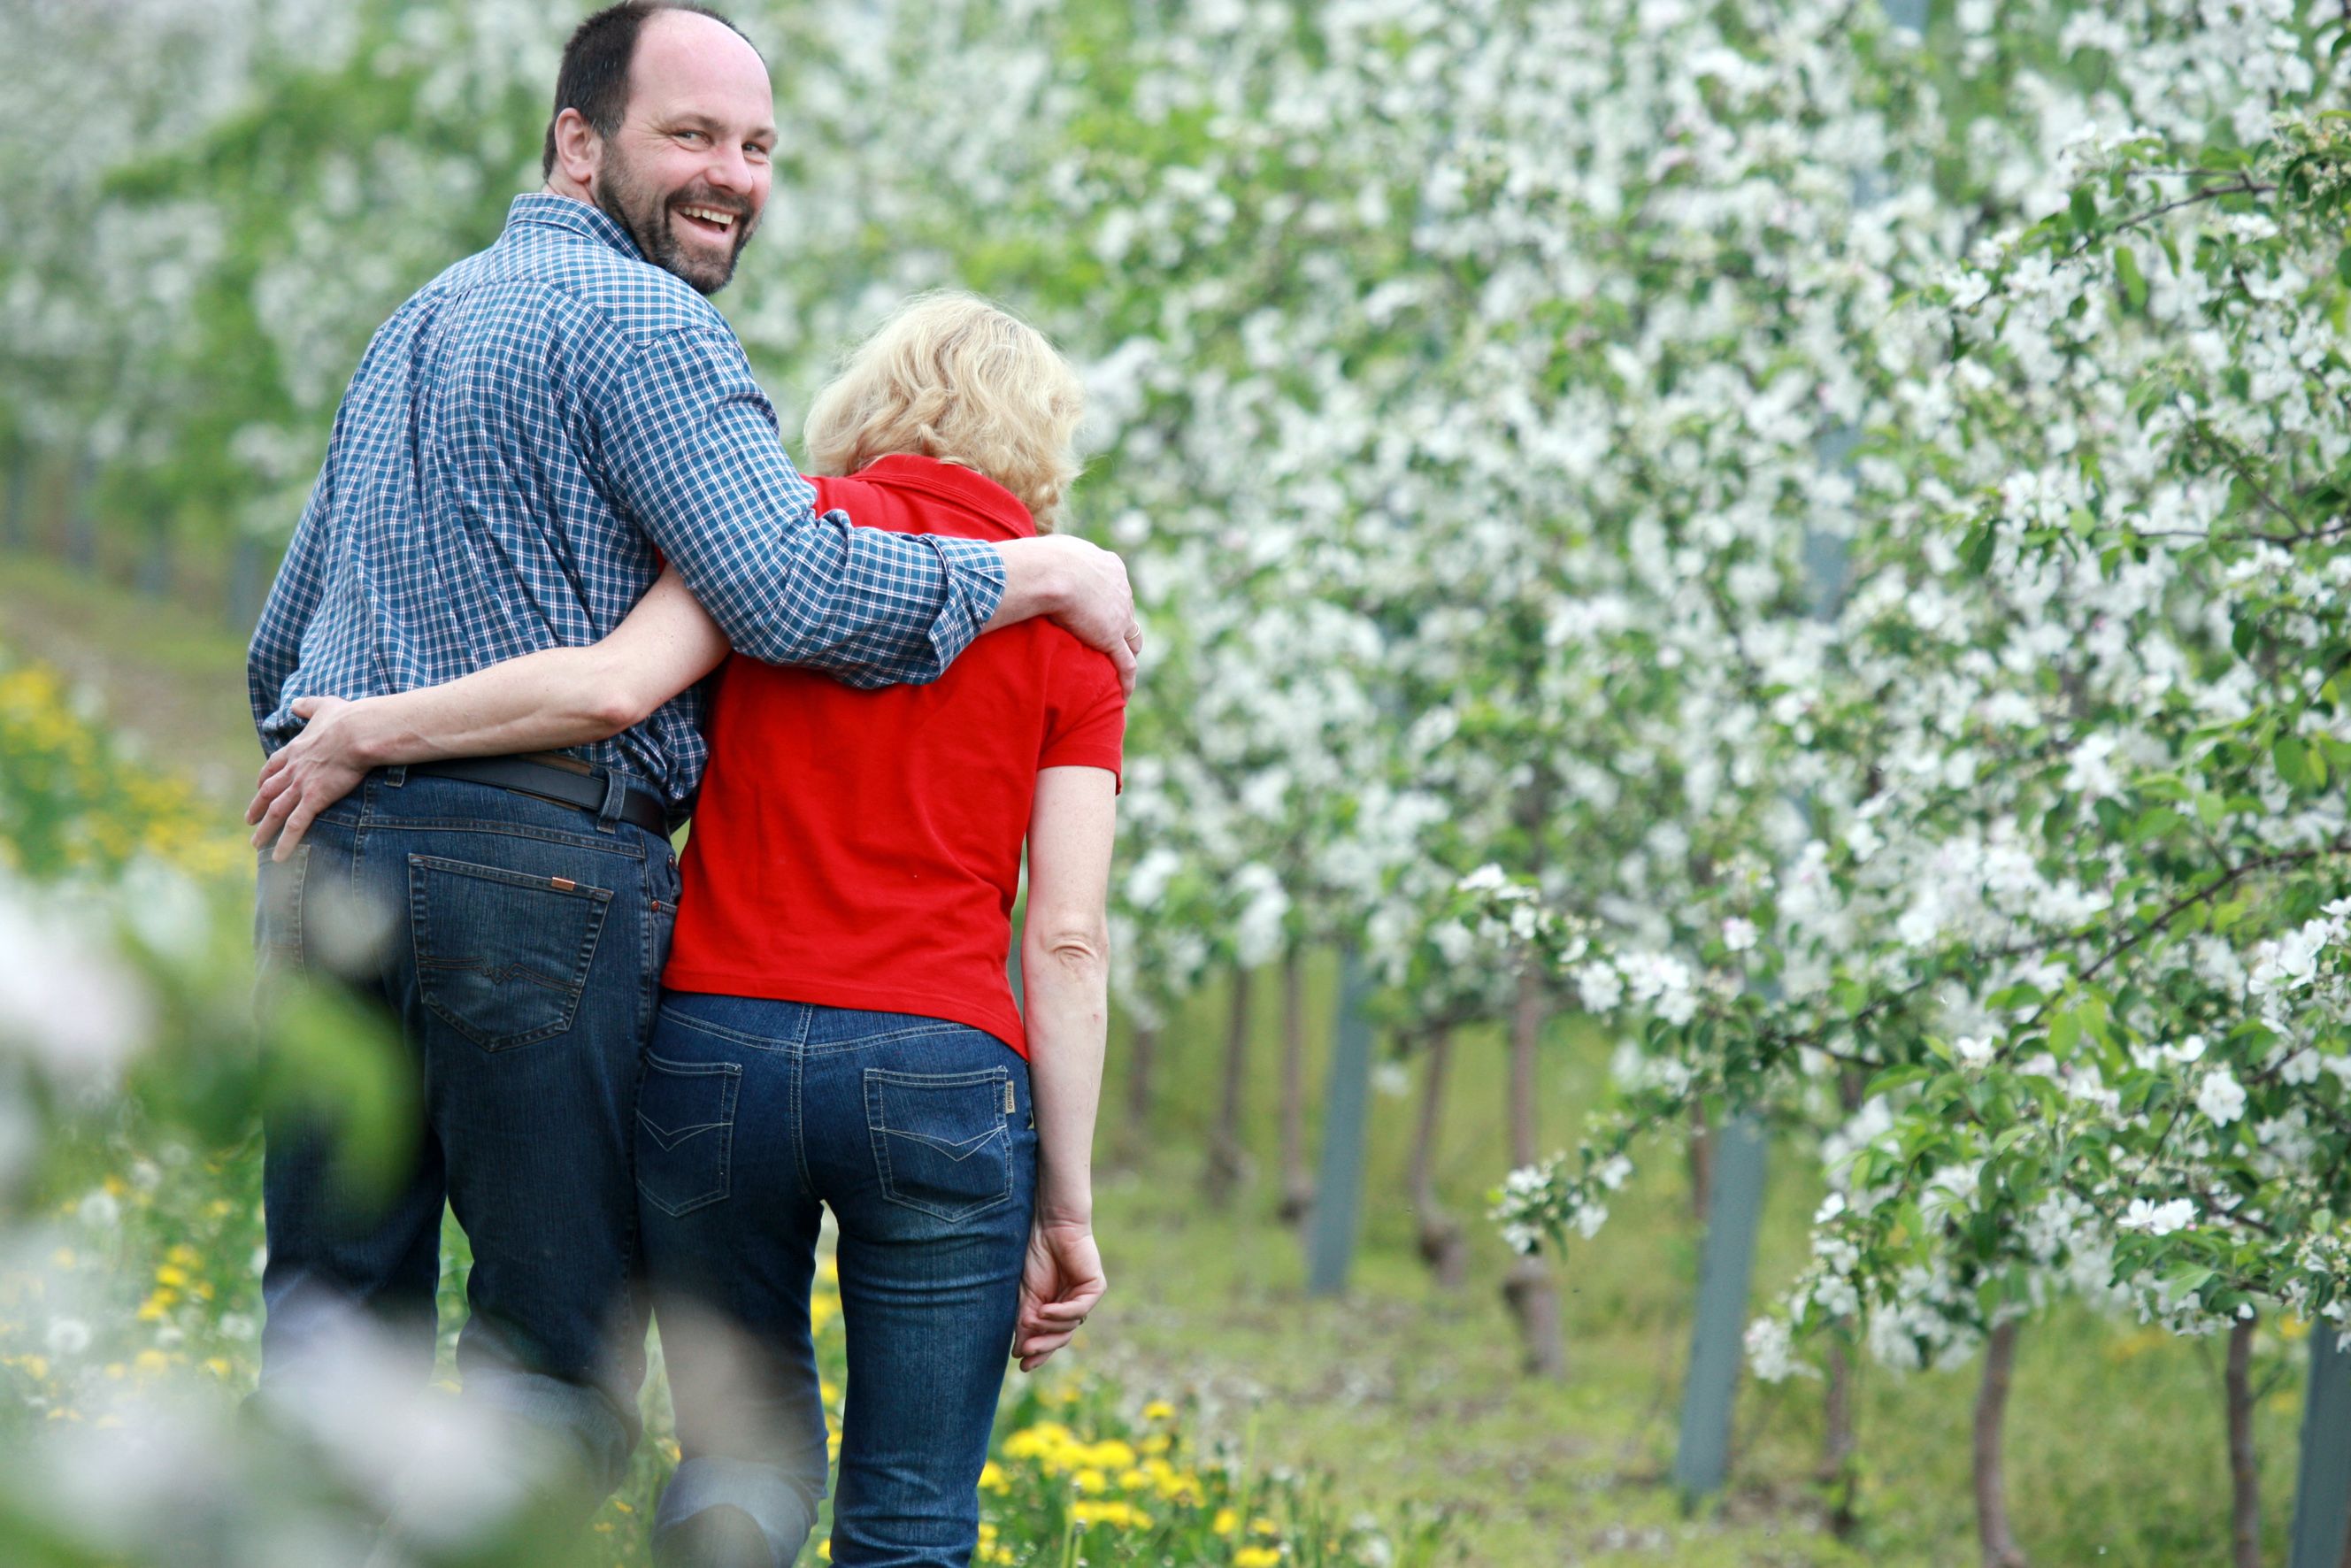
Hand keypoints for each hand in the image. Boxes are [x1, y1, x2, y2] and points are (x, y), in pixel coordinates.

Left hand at [247, 696, 374, 861]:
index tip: (260, 787)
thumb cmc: (347, 718)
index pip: (273, 767)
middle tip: (249, 820)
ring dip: (265, 830)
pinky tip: (279, 857)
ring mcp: (302, 785)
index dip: (265, 779)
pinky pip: (296, 825)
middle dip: (257, 807)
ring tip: (256, 845)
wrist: (359, 731)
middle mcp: (293, 769)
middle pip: (268, 792)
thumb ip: (308, 705)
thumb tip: (297, 702)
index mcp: (295, 749)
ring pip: (276, 812)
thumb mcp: (324, 706)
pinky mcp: (314, 798)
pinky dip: (286, 842)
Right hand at [995, 535, 1141, 697]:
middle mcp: (1121, 590)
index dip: (1110, 601)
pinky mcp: (1111, 638)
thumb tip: (1031, 559)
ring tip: (1119, 668)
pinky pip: (1125, 665)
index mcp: (1109, 566)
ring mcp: (1119, 616)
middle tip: (1109, 640)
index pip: (1115, 587)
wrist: (1049, 572)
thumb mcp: (1051, 550)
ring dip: (1128, 652)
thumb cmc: (1041, 559)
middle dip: (1120, 626)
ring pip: (1132, 640)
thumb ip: (1051, 557)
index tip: (1100, 611)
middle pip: (1126, 612)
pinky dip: (1126, 680)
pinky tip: (1124, 694)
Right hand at [1012, 1217, 1104, 1372]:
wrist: (1049, 1226)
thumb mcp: (1026, 1295)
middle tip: (1026, 1353)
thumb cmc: (1037, 1256)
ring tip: (1031, 1320)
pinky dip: (1061, 1314)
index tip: (1022, 1366)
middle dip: (1044, 1347)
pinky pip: (1080, 1310)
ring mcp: (1085, 1297)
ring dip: (1048, 1326)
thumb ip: (1025, 1322)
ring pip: (1070, 1327)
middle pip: (1062, 1336)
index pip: (1051, 1337)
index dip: (1039, 1352)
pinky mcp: (1095, 1287)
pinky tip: (1044, 1311)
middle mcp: (1072, 1305)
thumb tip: (1018, 1353)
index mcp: (1056, 1308)